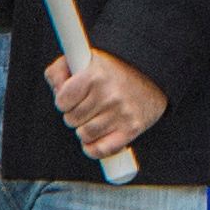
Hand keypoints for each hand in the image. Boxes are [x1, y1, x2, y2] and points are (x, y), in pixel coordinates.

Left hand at [48, 48, 163, 160]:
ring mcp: (121, 113)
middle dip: (75, 114)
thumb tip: (56, 90)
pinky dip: (94, 148)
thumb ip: (59, 71)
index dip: (64, 100)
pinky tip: (96, 139)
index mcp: (96, 75)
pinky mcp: (131, 129)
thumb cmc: (113, 69)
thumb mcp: (84, 60)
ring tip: (96, 117)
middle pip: (71, 119)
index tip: (73, 96)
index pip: (62, 101)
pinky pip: (100, 149)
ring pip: (84, 135)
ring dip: (85, 129)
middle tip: (88, 105)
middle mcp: (109, 94)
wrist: (153, 77)